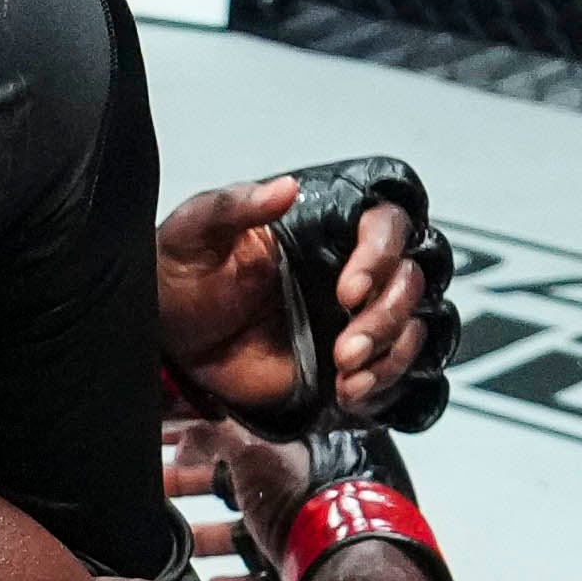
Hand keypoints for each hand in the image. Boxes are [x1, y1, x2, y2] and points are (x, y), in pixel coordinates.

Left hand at [153, 159, 460, 426]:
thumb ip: (234, 206)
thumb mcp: (194, 232)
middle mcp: (351, 268)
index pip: (386, 225)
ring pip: (413, 324)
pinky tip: (349, 393)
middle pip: (411, 278)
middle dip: (387, 315)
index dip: (379, 256)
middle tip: (345, 346)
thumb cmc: (182, 276)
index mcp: (324, 229)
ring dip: (391, 353)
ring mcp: (355, 318)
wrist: (168, 341)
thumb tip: (284, 188)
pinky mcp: (350, 363)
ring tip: (347, 374)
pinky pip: (395, 370)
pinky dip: (384, 383)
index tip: (347, 290)